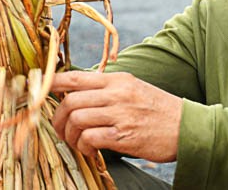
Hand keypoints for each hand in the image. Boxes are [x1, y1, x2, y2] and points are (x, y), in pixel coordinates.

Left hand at [51, 71, 182, 162]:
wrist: (188, 128)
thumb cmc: (160, 110)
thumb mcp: (135, 89)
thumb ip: (109, 89)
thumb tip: (79, 93)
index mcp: (119, 79)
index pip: (76, 76)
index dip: (51, 83)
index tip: (39, 91)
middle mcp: (117, 93)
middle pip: (71, 100)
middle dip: (58, 118)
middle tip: (61, 129)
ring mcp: (120, 114)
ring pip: (76, 119)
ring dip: (69, 135)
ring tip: (75, 142)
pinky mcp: (123, 136)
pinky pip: (89, 139)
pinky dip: (83, 147)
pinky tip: (89, 150)